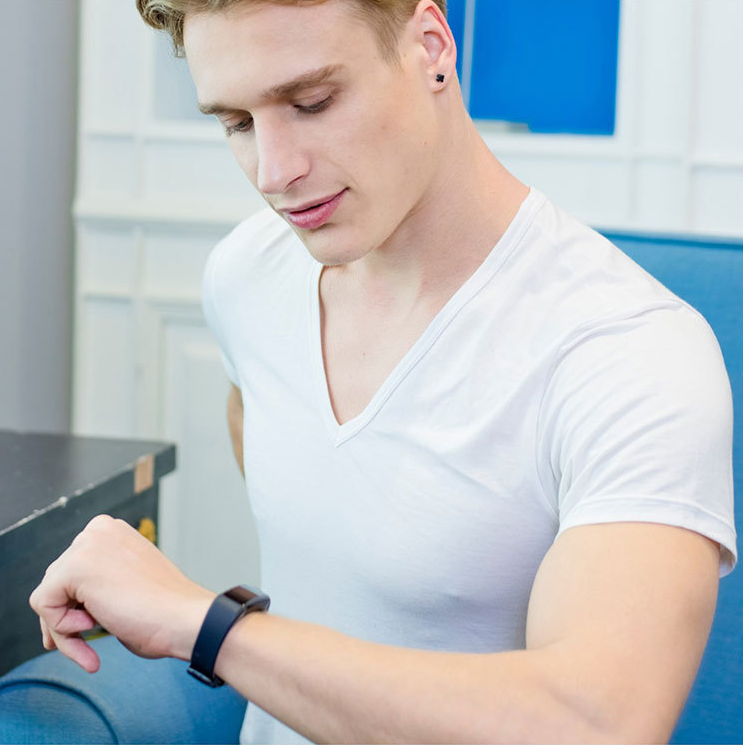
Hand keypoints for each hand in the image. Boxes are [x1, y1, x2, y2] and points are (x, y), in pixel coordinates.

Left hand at [29, 515, 214, 672]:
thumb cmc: (164, 609)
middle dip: (66, 618)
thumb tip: (62, 606)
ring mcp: (86, 545)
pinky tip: (94, 628)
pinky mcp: (75, 566)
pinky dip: (61, 629)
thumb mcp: (126, 583)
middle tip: (86, 645)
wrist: (183, 618)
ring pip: (47, 596)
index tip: (91, 627)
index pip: (71, 570)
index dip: (76, 605)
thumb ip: (98, 582)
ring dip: (66, 629)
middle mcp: (98, 530)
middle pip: (56, 582)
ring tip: (92, 647)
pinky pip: (44, 606)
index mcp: (112, 531)